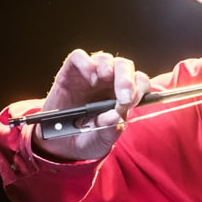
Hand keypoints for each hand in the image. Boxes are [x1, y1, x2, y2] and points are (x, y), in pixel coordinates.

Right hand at [31, 49, 151, 160]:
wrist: (61, 144)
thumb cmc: (87, 138)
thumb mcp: (101, 139)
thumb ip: (110, 127)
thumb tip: (117, 114)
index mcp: (123, 95)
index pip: (139, 82)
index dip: (140, 88)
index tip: (132, 102)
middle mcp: (109, 82)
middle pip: (124, 66)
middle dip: (127, 79)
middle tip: (125, 96)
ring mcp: (90, 75)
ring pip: (105, 59)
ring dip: (108, 67)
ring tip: (105, 79)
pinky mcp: (71, 72)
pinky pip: (79, 57)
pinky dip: (85, 63)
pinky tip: (88, 77)